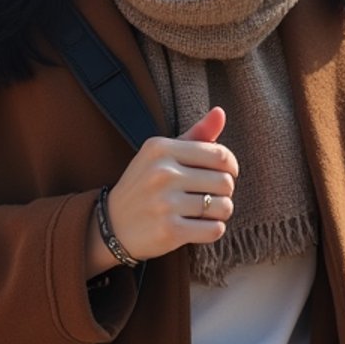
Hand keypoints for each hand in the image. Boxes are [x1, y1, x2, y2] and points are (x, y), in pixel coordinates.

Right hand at [85, 106, 237, 277]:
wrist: (113, 225)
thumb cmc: (146, 184)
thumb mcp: (163, 154)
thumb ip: (195, 134)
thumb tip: (220, 112)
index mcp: (161, 148)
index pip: (220, 155)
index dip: (231, 166)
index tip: (225, 173)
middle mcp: (162, 173)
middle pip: (224, 182)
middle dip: (225, 191)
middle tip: (211, 195)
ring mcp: (165, 203)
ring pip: (223, 207)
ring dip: (221, 212)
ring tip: (206, 211)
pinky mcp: (169, 231)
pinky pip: (214, 230)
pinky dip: (213, 230)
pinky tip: (199, 226)